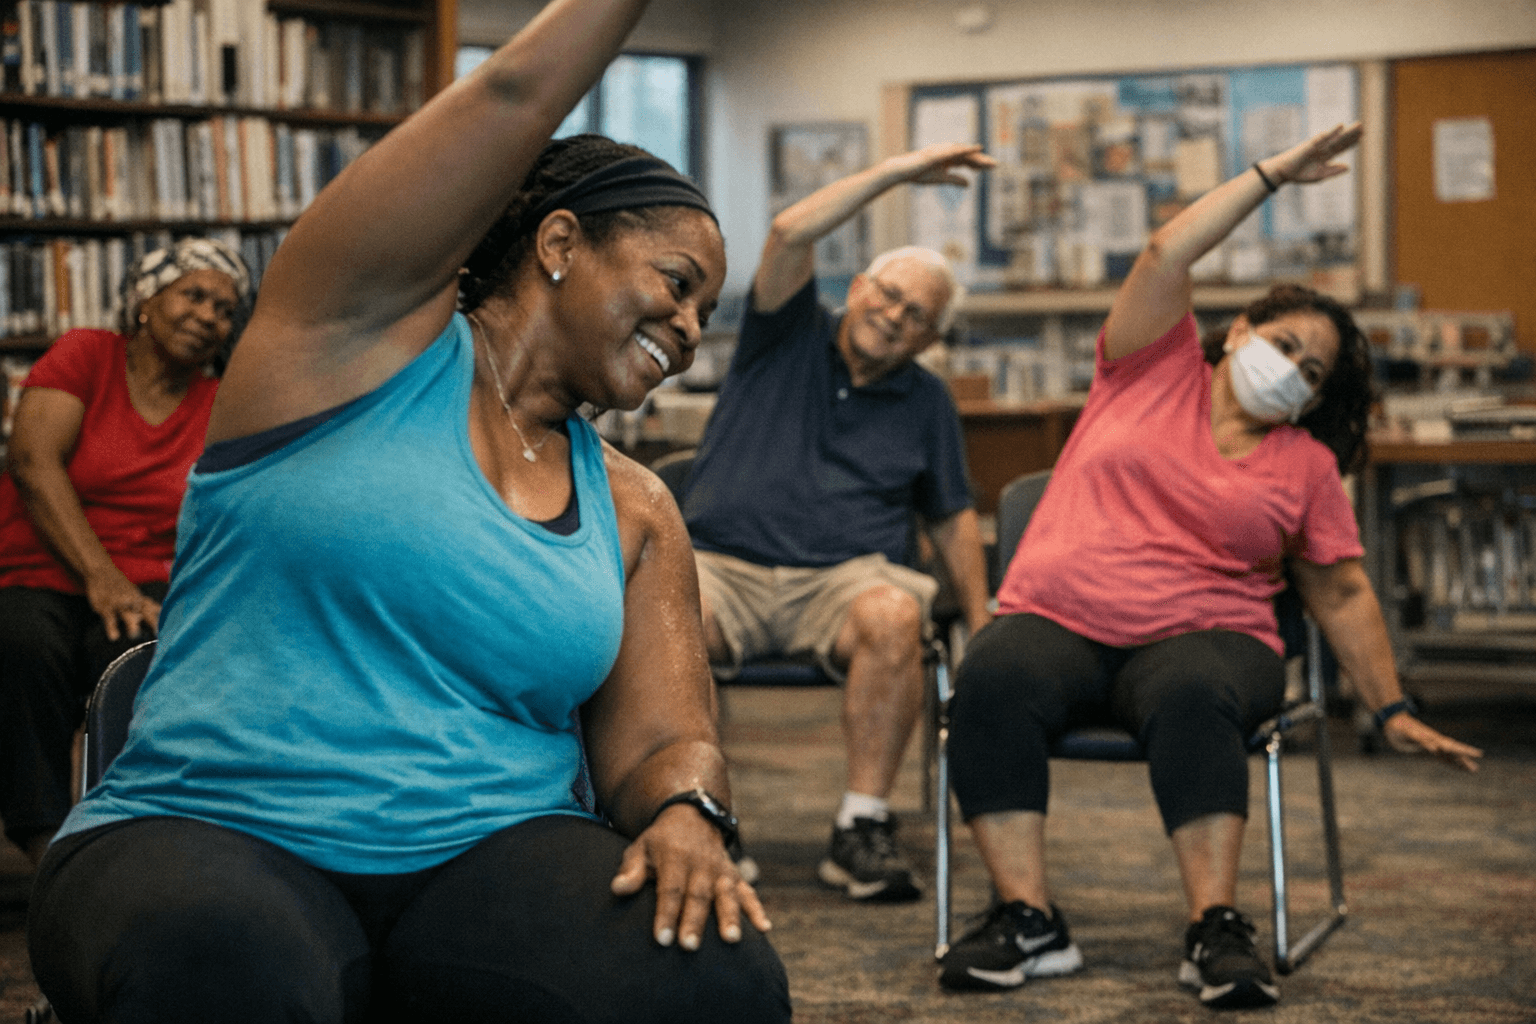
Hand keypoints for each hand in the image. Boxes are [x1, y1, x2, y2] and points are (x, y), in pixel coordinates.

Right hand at [84, 569, 159, 641]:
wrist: (101, 571)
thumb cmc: (119, 584)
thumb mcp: (134, 592)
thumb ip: (146, 604)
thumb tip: (160, 611)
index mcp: (139, 598)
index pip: (152, 608)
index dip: (159, 618)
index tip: (166, 629)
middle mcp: (131, 600)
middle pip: (143, 611)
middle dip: (150, 621)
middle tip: (156, 632)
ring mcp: (118, 603)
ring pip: (127, 614)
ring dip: (131, 624)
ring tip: (134, 634)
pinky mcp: (105, 606)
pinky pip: (109, 618)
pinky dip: (112, 627)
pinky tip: (114, 637)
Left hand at [611, 803, 771, 949]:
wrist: (692, 816)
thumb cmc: (660, 842)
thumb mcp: (640, 848)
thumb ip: (630, 870)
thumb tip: (617, 889)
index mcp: (675, 857)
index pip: (670, 889)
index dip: (666, 914)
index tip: (662, 939)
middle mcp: (701, 864)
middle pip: (698, 895)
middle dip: (694, 921)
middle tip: (689, 946)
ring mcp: (721, 870)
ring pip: (726, 894)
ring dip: (729, 916)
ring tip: (731, 940)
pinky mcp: (735, 875)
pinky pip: (748, 892)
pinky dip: (757, 909)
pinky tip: (765, 928)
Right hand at [889, 143, 996, 186]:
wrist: (904, 171)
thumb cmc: (919, 174)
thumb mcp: (941, 179)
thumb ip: (955, 180)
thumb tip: (969, 184)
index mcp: (948, 158)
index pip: (967, 160)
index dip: (979, 164)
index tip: (991, 168)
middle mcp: (948, 152)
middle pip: (968, 155)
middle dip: (982, 160)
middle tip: (996, 165)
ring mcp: (943, 151)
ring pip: (964, 153)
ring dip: (977, 157)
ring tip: (989, 162)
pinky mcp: (939, 153)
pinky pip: (955, 151)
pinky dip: (966, 149)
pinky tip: (976, 148)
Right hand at [1258, 121, 1362, 187]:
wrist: (1284, 173)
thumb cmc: (1299, 174)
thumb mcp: (1319, 175)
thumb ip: (1333, 170)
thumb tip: (1348, 167)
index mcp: (1325, 157)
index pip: (1341, 148)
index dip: (1351, 143)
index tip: (1362, 137)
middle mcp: (1323, 149)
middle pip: (1340, 141)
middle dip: (1352, 135)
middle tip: (1363, 127)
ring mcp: (1317, 146)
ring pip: (1336, 137)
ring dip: (1347, 132)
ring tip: (1358, 125)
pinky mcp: (1310, 144)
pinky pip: (1323, 137)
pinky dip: (1332, 132)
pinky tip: (1340, 126)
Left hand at [1382, 711, 1482, 771]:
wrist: (1394, 722)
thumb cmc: (1399, 728)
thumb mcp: (1408, 734)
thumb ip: (1421, 740)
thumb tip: (1435, 748)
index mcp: (1432, 739)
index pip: (1452, 746)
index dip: (1464, 751)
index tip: (1478, 754)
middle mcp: (1436, 742)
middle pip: (1453, 752)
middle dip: (1464, 759)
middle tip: (1476, 769)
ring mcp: (1433, 746)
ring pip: (1450, 756)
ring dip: (1460, 762)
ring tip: (1473, 770)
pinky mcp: (1427, 750)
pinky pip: (1442, 757)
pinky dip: (1451, 763)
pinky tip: (1459, 767)